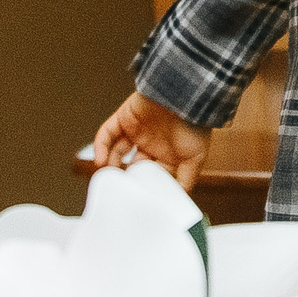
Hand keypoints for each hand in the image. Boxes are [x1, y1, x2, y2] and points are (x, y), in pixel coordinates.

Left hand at [90, 91, 210, 188]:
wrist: (185, 95)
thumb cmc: (195, 127)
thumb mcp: (196, 159)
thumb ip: (185, 180)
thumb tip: (176, 201)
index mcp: (167, 156)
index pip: (150, 176)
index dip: (142, 187)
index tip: (134, 200)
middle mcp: (151, 144)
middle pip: (130, 166)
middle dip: (123, 178)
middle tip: (116, 191)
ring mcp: (136, 131)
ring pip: (116, 152)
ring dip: (109, 166)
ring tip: (107, 179)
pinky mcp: (124, 118)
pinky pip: (107, 133)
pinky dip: (101, 147)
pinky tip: (101, 161)